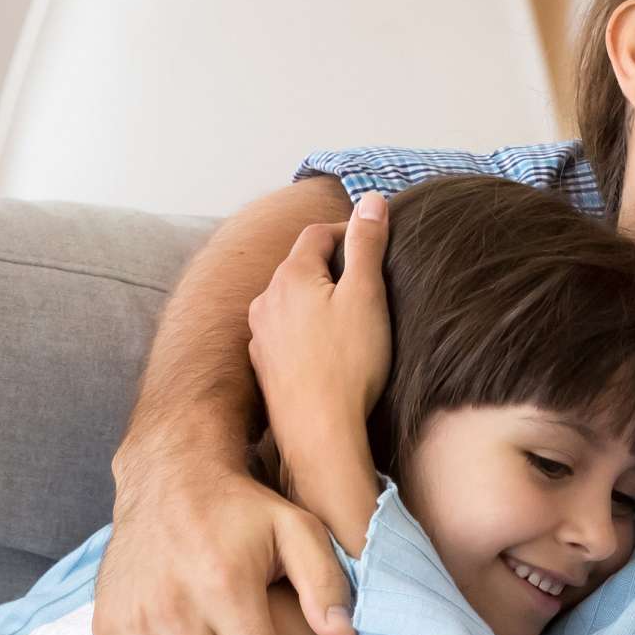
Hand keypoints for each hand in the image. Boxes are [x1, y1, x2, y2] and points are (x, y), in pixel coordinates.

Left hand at [245, 191, 391, 434]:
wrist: (320, 434)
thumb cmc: (349, 364)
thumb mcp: (367, 295)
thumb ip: (367, 244)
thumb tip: (371, 200)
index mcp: (290, 276)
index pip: (317, 233)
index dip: (349, 232)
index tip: (375, 244)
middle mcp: (265, 301)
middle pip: (301, 266)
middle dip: (332, 267)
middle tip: (368, 283)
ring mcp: (260, 336)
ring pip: (291, 302)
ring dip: (317, 301)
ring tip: (351, 319)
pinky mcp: (263, 367)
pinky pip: (286, 334)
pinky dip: (307, 332)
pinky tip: (330, 351)